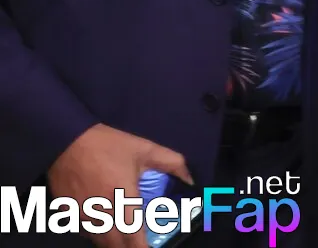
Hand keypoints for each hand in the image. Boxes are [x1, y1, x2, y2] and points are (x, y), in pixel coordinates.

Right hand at [47, 123, 193, 247]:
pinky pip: (86, 234)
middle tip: (141, 239)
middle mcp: (101, 217)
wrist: (67, 140)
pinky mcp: (68, 218)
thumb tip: (190, 180)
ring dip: (115, 241)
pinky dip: (98, 234)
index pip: (134, 240)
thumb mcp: (145, 149)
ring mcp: (82, 220)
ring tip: (126, 231)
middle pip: (117, 247)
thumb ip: (172, 163)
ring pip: (101, 243)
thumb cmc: (108, 145)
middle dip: (130, 246)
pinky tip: (106, 221)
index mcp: (122, 200)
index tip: (152, 246)